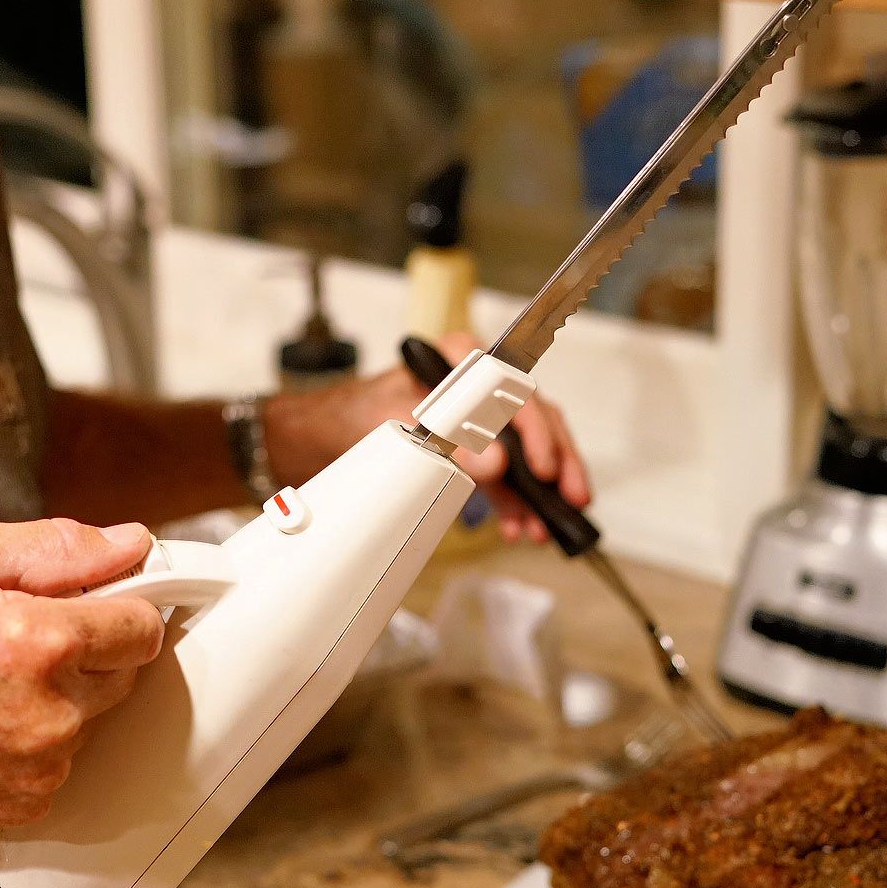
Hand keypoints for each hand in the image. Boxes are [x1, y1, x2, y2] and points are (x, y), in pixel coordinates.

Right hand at [0, 516, 163, 845]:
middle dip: (84, 653)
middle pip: (123, 677)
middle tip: (22, 639)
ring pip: (89, 722)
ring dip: (58, 700)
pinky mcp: (21, 803)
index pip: (142, 627)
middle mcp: (49, 711)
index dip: (120, 608)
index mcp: (41, 642)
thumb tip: (126, 544)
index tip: (97, 606)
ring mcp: (36, 765)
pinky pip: (58, 765)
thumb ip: (55, 547)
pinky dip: (32, 744)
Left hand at [262, 333, 589, 540]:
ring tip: (542, 528)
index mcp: (461, 359)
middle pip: (536, 420)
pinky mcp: (471, 451)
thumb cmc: (350, 415)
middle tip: (569, 500)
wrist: (316, 439)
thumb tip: (496, 462)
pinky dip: (515, 503)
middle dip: (557, 465)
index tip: (544, 469)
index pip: (517, 391)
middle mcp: (476, 385)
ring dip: (538, 493)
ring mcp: (477, 419)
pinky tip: (519, 527)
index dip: (538, 432)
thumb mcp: (399, 425)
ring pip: (527, 453)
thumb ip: (450, 441)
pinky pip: (506, 476)